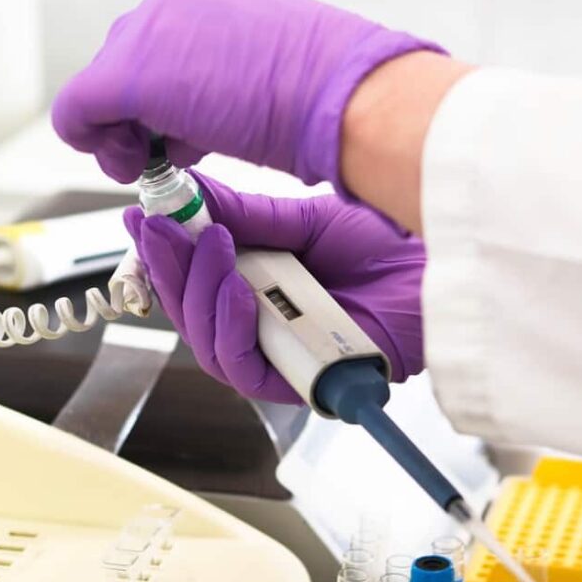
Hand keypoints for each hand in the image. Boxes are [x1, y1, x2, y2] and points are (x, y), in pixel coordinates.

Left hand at [53, 0, 442, 190]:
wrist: (341, 98)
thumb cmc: (323, 94)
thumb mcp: (266, 71)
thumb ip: (218, 78)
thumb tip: (193, 111)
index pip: (156, 47)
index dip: (159, 99)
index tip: (177, 128)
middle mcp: (172, 0)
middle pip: (122, 64)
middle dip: (135, 116)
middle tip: (165, 150)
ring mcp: (148, 31)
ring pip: (98, 89)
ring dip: (121, 132)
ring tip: (163, 158)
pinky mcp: (127, 74)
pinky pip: (76, 110)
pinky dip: (90, 141)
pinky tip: (129, 162)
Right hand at [124, 171, 424, 403]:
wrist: (442, 262)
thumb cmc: (387, 247)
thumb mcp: (301, 221)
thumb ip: (241, 216)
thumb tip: (186, 196)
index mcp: (259, 288)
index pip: (191, 285)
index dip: (159, 259)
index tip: (139, 219)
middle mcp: (263, 326)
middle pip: (190, 316)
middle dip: (169, 269)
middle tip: (158, 227)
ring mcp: (282, 357)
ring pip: (207, 344)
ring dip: (197, 293)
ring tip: (208, 245)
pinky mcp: (304, 385)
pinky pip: (245, 369)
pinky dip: (230, 329)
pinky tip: (236, 290)